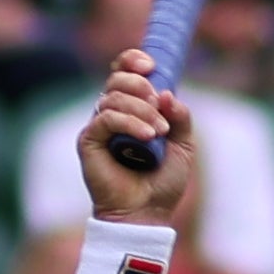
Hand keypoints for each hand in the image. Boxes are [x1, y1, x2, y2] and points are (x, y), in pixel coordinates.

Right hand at [84, 74, 203, 223]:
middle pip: (116, 79)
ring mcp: (99, 127)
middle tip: (159, 104)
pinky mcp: (89, 141)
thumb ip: (181, 117)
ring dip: (141, 109)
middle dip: (140, 85)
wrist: (146, 213)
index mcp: (131, 109)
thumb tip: (167, 93)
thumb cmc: (162, 182)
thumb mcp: (184, 145)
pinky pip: (106, 118)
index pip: (123, 72)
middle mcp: (111, 114)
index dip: (133, 60)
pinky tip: (147, 136)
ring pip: (112, 97)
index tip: (152, 65)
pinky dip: (129, 122)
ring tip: (159, 132)